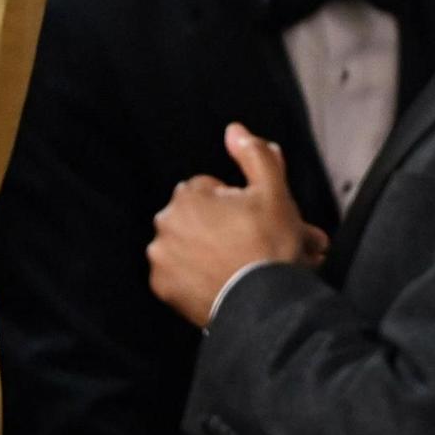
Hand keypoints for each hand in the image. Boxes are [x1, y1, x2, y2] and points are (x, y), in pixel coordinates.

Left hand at [148, 124, 323, 327]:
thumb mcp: (274, 191)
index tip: (252, 221)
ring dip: (205, 249)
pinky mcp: (162, 287)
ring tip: (235, 263)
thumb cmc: (269, 247)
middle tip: (248, 244)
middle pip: (197, 217)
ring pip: (186, 244)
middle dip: (220, 226)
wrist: (264, 304)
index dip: (236, 204)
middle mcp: (165, 224)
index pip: (210, 189)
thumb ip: (254, 154)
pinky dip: (193, 275)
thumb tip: (235, 130)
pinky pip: (178, 273)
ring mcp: (161, 257)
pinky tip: (219, 279)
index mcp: (187, 196)